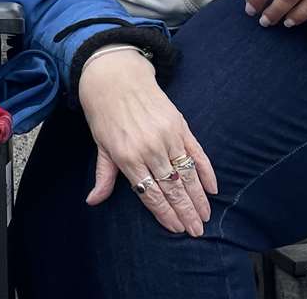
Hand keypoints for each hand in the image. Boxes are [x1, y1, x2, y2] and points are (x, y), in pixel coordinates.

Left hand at [77, 49, 217, 236]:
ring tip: (205, 217)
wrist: (116, 75)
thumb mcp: (100, 145)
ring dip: (198, 197)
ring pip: (187, 174)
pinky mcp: (180, 125)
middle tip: (197, 232)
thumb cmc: (104, 112)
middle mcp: (150, 149)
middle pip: (172, 188)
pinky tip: (213, 188)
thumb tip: (93, 201)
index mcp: (128, 157)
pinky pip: (197, 153)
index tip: (177, 229)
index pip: (151, 194)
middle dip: (186, 212)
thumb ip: (104, 176)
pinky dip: (206, 171)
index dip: (165, 213)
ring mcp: (167, 136)